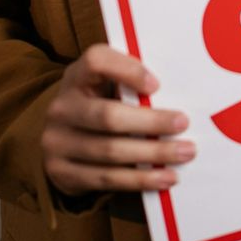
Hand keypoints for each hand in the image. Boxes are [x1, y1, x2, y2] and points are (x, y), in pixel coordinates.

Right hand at [42, 44, 194, 195]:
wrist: (60, 140)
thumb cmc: (99, 104)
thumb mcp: (105, 85)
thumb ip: (129, 83)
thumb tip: (178, 92)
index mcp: (76, 77)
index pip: (96, 61)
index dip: (127, 70)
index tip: (157, 85)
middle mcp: (62, 107)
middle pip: (108, 116)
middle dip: (151, 122)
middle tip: (183, 124)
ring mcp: (57, 142)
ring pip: (110, 151)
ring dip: (153, 154)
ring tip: (184, 153)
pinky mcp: (62, 173)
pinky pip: (106, 179)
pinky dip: (139, 179)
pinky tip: (165, 177)